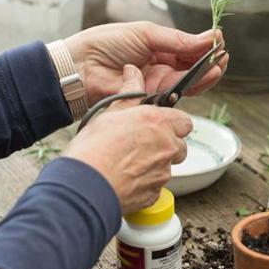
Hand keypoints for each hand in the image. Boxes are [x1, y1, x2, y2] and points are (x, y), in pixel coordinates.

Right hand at [64, 66, 191, 213]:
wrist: (84, 186)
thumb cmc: (94, 148)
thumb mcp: (110, 112)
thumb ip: (130, 93)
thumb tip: (133, 72)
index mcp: (159, 123)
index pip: (185, 121)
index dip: (172, 124)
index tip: (158, 125)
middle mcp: (167, 147)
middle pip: (179, 146)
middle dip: (166, 146)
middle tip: (141, 144)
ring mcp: (163, 173)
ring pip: (167, 167)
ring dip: (154, 165)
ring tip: (127, 163)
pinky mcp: (154, 195)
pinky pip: (156, 187)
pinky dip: (144, 183)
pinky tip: (124, 178)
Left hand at [65, 22, 227, 105]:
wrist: (80, 67)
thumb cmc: (106, 44)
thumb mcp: (145, 33)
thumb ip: (177, 40)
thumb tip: (208, 37)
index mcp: (158, 48)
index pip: (188, 48)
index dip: (205, 45)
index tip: (219, 39)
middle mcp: (161, 67)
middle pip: (194, 67)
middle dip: (211, 61)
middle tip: (224, 54)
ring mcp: (158, 84)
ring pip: (190, 82)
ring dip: (208, 74)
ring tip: (220, 64)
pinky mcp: (154, 99)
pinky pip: (179, 94)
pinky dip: (196, 85)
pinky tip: (207, 74)